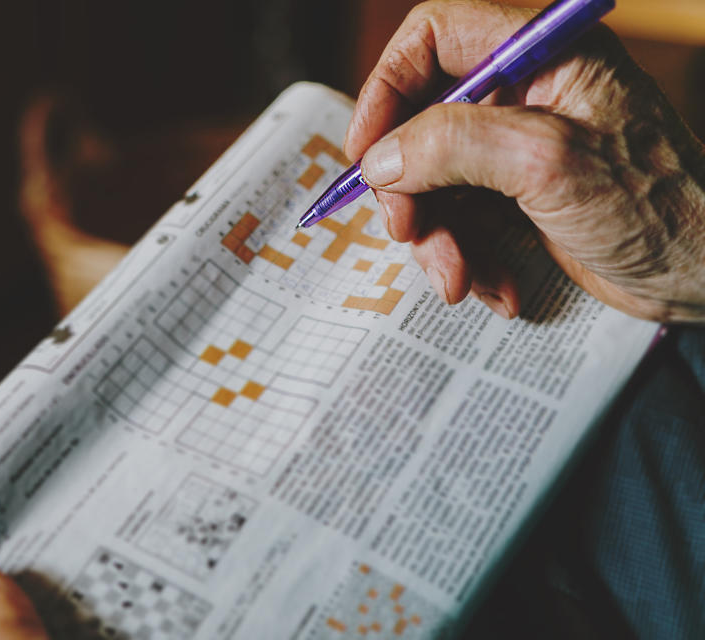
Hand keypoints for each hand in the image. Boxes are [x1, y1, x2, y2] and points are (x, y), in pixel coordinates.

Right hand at [345, 0, 704, 322]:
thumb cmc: (656, 207)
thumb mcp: (546, 163)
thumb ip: (453, 145)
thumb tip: (378, 160)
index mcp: (542, 53)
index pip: (433, 37)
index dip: (386, 88)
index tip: (364, 152)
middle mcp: (525, 91)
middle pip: (422, 118)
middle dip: (409, 185)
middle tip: (407, 232)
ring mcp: (518, 146)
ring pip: (433, 178)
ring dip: (437, 236)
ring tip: (459, 278)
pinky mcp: (517, 196)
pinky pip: (460, 217)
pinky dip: (466, 257)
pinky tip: (495, 286)